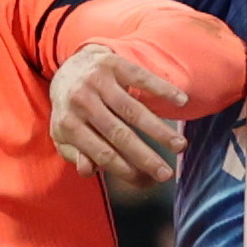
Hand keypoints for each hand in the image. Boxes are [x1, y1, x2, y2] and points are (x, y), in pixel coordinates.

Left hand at [51, 42, 186, 189]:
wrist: (70, 67)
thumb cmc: (73, 110)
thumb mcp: (65, 135)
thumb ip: (76, 155)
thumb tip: (88, 170)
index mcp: (68, 124)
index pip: (102, 153)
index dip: (125, 170)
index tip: (147, 182)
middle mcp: (81, 101)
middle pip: (119, 134)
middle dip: (146, 157)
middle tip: (167, 174)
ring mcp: (97, 81)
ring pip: (133, 110)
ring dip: (160, 130)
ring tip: (180, 146)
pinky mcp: (112, 63)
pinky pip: (142, 78)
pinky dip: (163, 90)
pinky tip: (181, 102)